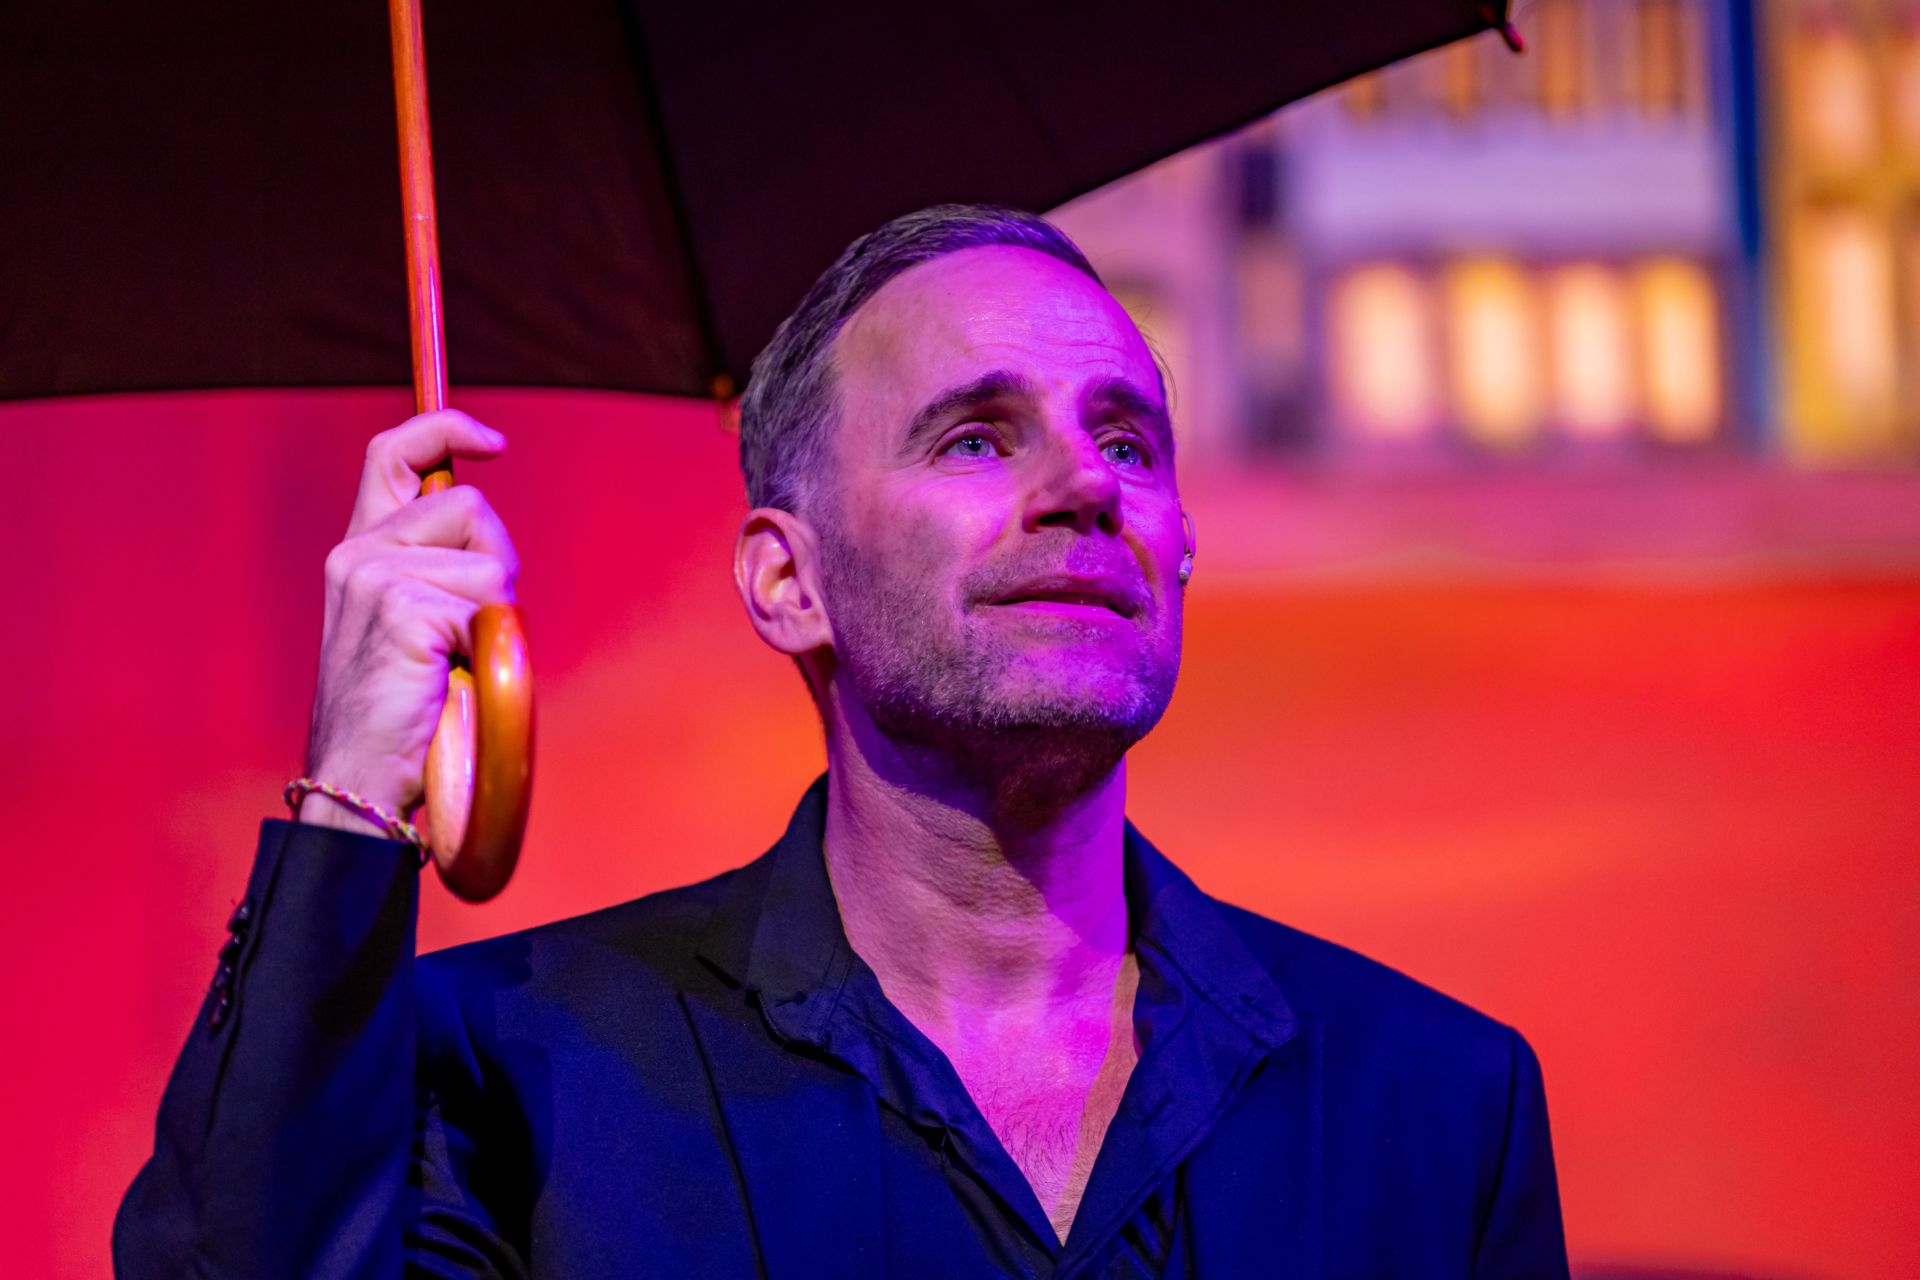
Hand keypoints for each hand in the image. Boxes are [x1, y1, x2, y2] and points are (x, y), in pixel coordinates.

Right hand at [299, 411, 515, 836]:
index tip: (492, 441)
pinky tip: (449, 678)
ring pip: (488, 562)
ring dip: (493, 615)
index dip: (445, 429)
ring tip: (455, 663)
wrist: (360, 782)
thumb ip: (435, 572)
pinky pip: (488, 605)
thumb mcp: (412, 627)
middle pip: (471, 507)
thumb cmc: (399, 716)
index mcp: (358, 552)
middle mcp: (359, 554)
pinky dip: (487, 647)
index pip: (392, 455)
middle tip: (472, 631)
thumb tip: (487, 540)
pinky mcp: (401, 608)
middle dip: (496, 564)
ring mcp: (375, 577)